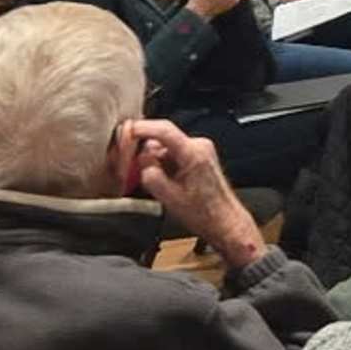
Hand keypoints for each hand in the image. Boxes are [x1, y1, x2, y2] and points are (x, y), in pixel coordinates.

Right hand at [120, 119, 264, 265]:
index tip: (126, 131)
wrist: (224, 221)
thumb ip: (150, 173)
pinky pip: (173, 154)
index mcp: (193, 152)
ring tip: (161, 185)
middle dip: (146, 155)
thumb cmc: (204, 213)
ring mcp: (200, 150)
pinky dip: (165, 165)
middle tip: (137, 172)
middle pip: (161, 140)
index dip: (141, 128)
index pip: (163, 130)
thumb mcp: (168, 196)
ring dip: (156, 163)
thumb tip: (140, 159)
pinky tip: (168, 183)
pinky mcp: (199, 156)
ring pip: (165, 148)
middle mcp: (199, 146)